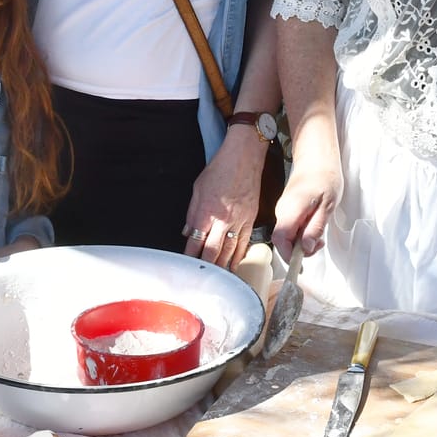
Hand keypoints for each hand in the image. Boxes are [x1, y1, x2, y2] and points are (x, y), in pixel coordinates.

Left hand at [183, 129, 266, 269]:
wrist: (244, 157)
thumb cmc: (220, 169)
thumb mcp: (197, 188)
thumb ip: (192, 212)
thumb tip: (188, 232)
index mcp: (207, 211)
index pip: (196, 241)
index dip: (190, 256)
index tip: (186, 265)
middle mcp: (223, 220)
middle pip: (213, 251)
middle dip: (206, 267)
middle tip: (201, 278)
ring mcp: (239, 220)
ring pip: (230, 250)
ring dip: (223, 266)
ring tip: (217, 279)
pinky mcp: (251, 218)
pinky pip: (244, 242)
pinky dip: (238, 255)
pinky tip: (234, 265)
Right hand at [272, 146, 340, 257]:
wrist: (317, 159)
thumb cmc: (325, 178)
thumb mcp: (327, 206)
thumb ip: (315, 228)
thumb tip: (306, 248)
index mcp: (291, 210)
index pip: (280, 239)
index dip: (288, 255)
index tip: (301, 263)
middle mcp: (282, 211)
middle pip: (283, 240)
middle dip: (299, 249)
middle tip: (319, 244)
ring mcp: (282, 210)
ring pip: (287, 235)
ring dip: (302, 241)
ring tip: (319, 234)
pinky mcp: (286, 209)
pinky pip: (290, 227)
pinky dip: (301, 232)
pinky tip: (313, 224)